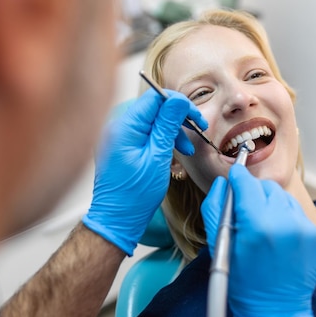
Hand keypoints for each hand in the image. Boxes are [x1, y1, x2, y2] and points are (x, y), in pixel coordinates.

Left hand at [83, 89, 205, 255]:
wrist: (117, 219)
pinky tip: (174, 152)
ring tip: (187, 149)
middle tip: (198, 129)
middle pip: (154, 107)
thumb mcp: (158, 157)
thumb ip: (167, 126)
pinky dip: (162, 138)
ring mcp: (118, 136)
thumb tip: (178, 101)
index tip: (196, 116)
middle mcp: (118, 127)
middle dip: (178, 117)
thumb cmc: (135, 195)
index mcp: (125, 127)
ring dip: (172, 130)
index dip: (179, 103)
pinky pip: (145, 132)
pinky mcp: (122, 145)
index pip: (155, 98)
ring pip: (152, 120)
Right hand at [202, 165, 315, 316]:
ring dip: (271, 205)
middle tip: (247, 211)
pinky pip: (298, 214)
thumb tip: (224, 183)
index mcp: (257, 225)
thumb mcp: (219, 246)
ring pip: (284, 197)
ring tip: (264, 228)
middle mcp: (286, 223)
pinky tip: (279, 238)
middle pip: (267, 187)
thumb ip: (216, 208)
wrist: (275, 310)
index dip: (238, 178)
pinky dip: (287, 219)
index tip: (234, 176)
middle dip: (254, 193)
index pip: (247, 183)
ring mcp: (306, 229)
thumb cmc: (242, 282)